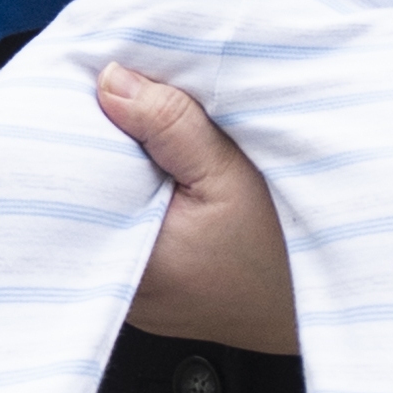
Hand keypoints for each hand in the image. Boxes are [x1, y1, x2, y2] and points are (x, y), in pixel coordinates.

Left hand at [95, 67, 296, 352]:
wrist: (318, 310)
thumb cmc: (286, 253)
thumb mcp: (232, 173)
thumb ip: (169, 124)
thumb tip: (112, 82)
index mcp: (126, 257)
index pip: (74, 177)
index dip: (84, 127)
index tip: (100, 90)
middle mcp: (116, 284)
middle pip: (85, 194)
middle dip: (101, 147)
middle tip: (124, 105)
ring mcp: (131, 294)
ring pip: (107, 213)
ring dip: (121, 175)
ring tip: (147, 143)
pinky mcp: (149, 295)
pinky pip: (127, 235)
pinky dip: (139, 203)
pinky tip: (162, 183)